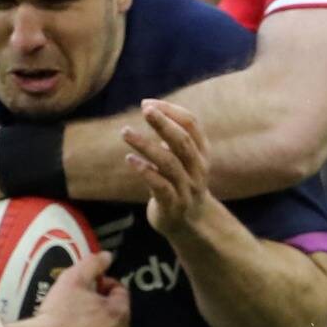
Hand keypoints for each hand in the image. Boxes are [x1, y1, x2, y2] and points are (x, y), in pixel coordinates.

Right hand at [32, 251, 131, 326]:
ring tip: (72, 323)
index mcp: (120, 315)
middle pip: (114, 315)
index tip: (86, 286)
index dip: (102, 284)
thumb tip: (108, 256)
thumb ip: (93, 263)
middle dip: (100, 307)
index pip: (120, 292)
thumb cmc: (58, 312)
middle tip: (77, 304)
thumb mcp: (73, 279)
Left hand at [124, 100, 214, 240]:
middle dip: (164, 123)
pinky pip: (160, 187)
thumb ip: (170, 136)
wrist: (190, 224)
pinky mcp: (173, 205)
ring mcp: (187, 188)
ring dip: (146, 145)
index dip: (171, 111)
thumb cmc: (180, 183)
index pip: (191, 124)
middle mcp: (198, 168)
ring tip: (125, 132)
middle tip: (145, 109)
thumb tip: (150, 107)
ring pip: (169, 163)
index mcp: (201, 152)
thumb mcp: (181, 158)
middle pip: (183, 141)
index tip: (148, 103)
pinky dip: (145, 171)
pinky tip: (130, 159)